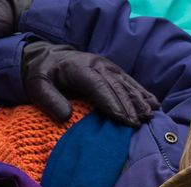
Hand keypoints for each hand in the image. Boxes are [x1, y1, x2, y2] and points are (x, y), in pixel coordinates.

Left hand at [22, 42, 158, 126]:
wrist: (49, 58)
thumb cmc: (43, 75)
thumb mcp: (37, 86)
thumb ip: (49, 100)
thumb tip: (66, 116)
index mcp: (79, 67)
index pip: (98, 86)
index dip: (112, 103)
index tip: (123, 120)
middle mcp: (98, 65)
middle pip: (116, 86)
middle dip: (129, 105)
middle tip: (138, 124)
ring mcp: (108, 66)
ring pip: (126, 84)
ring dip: (140, 100)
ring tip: (150, 115)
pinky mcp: (114, 71)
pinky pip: (130, 82)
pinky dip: (142, 93)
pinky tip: (154, 103)